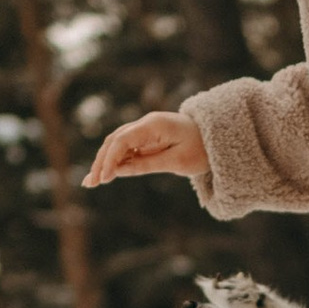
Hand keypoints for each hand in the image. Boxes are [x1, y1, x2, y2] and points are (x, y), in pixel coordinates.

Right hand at [85, 111, 209, 188]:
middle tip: (90, 184)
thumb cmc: (202, 150)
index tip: (104, 179)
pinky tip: (105, 175)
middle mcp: (146, 124)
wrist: (217, 137)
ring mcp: (145, 130)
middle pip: (114, 140)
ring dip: (104, 162)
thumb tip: (119, 172)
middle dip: (101, 162)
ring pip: (116, 144)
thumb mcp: (178, 162)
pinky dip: (115, 162)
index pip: (123, 140)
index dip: (110, 159)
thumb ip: (147, 165)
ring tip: (91, 182)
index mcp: (154, 125)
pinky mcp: (147, 139)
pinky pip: (126, 148)